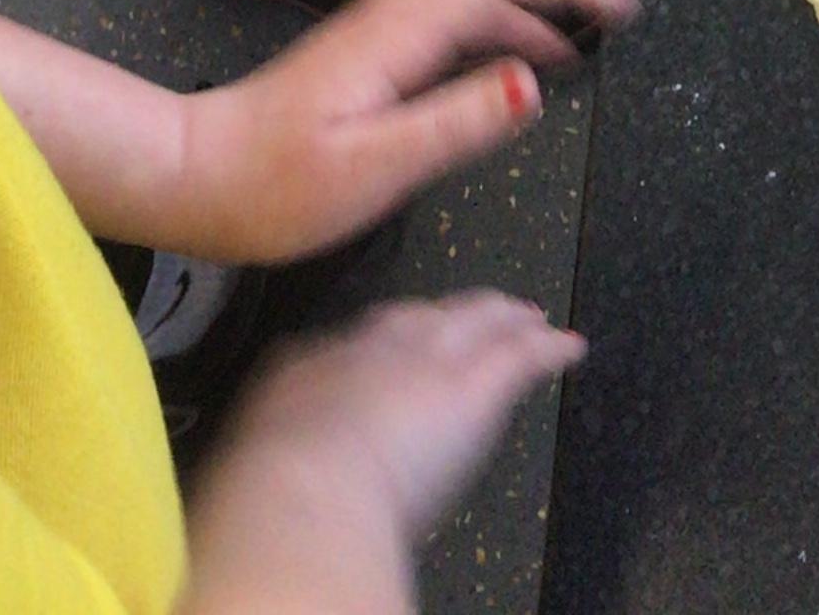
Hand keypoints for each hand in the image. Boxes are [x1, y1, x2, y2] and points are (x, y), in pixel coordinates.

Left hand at [175, 0, 644, 265]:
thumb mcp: (371, 172)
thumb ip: (454, 125)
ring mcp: (387, 19)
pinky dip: (511, 2)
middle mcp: (395, 9)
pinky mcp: (382, 41)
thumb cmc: (271, 186)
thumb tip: (530, 85)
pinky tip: (537, 46)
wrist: (198, 176)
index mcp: (397, 33)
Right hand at [181, 298, 582, 614]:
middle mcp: (370, 347)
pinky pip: (522, 355)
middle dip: (450, 317)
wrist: (303, 495)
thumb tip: (265, 471)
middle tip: (474, 316)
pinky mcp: (475, 385)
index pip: (353, 345)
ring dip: (506, 319)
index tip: (397, 351)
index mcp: (309, 369)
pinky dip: (547, 348)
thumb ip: (273, 450)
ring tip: (529, 318)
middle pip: (422, 317)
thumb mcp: (250, 463)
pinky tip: (568, 346)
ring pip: (480, 321)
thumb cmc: (266, 500)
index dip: (383, 347)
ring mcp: (427, 358)